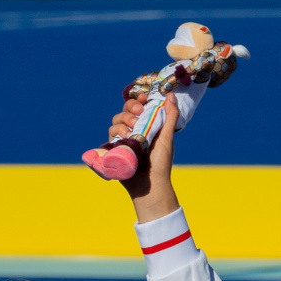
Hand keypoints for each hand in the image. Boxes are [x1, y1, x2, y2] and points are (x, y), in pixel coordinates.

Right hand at [109, 90, 181, 220]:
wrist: (150, 185)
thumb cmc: (160, 163)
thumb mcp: (167, 138)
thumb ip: (170, 117)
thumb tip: (171, 95)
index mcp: (146, 126)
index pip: (138, 107)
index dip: (138, 100)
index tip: (143, 98)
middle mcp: (133, 131)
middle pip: (125, 111)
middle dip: (130, 108)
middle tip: (139, 114)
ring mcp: (123, 139)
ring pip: (116, 121)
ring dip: (124, 121)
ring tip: (133, 131)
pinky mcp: (114, 148)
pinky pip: (110, 134)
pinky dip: (117, 132)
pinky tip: (125, 137)